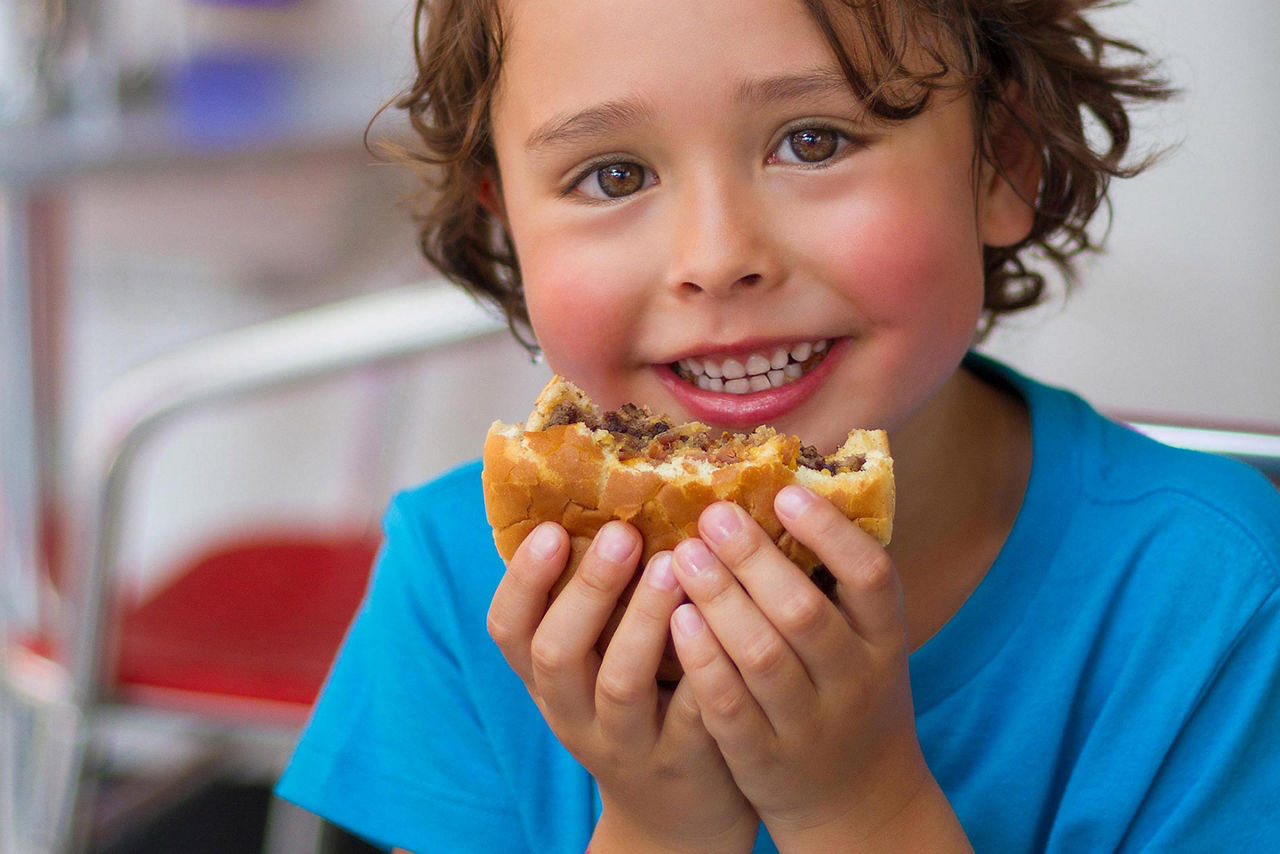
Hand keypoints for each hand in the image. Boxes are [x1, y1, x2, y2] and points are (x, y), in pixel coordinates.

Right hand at [487, 521, 757, 853]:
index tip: (550, 528)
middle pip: (557, 653)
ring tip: (674, 566)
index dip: (523, 580)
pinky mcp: (683, 761)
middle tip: (622, 533)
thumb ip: (594, 604)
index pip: (508, 630)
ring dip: (643, 621)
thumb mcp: (595, 667)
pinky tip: (722, 623)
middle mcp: (573, 713)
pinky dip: (703, 668)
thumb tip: (606, 495)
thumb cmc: (638, 710)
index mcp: (547, 681)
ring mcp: (627, 742)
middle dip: (588, 589)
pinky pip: (690, 714)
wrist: (673, 819)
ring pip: (621, 683)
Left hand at [669, 487, 969, 850]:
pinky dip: (702, 661)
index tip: (785, 492)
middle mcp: (854, 682)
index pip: (873, 578)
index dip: (831, 533)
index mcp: (885, 641)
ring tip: (682, 556)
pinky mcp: (764, 758)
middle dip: (754, 561)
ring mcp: (809, 724)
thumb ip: (833, 585)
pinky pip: (729, 706)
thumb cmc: (850, 696)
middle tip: (713, 516)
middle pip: (804, 614)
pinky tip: (675, 619)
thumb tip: (779, 487)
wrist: (861, 804)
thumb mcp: (866, 644)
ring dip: (720, 602)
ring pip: (762, 658)